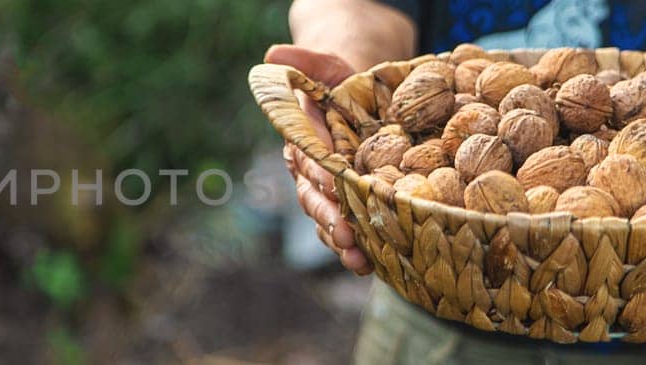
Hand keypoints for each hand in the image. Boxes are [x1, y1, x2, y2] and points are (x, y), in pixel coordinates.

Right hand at [267, 44, 370, 274]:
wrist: (359, 104)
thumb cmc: (344, 83)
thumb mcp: (328, 65)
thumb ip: (305, 62)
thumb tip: (273, 56)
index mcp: (301, 138)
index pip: (307, 157)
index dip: (318, 171)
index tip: (333, 181)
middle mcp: (308, 170)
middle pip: (313, 197)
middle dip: (328, 217)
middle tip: (344, 234)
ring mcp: (326, 191)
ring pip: (327, 220)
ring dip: (340, 242)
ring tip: (358, 262)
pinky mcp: (347, 205)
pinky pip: (347, 230)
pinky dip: (358, 248)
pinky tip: (373, 266)